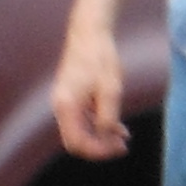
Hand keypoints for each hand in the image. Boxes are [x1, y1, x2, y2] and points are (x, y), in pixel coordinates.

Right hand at [50, 23, 131, 161]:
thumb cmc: (100, 58)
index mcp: (66, 106)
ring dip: (101, 138)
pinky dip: (98, 126)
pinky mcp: (72, 98)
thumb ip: (107, 116)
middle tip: (122, 147)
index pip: (77, 143)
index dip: (98, 151)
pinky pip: (83, 120)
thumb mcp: (110, 89)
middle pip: (76, 141)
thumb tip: (106, 137)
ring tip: (124, 139)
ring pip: (80, 132)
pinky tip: (118, 129)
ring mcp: (65, 103)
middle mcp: (61, 107)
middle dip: (99, 147)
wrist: (89, 34)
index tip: (119, 148)